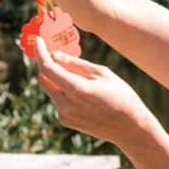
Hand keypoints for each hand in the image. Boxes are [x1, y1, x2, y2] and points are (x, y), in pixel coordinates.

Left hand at [34, 37, 154, 144]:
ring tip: (79, 75)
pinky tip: (83, 92)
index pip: (47, 68)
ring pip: (50, 89)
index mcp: (76, 89)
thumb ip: (76, 64)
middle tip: (55, 53)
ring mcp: (65, 115)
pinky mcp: (66, 121)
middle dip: (46, 64)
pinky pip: (57, 100)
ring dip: (57, 78)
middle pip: (43, 78)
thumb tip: (55, 55)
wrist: (130, 128)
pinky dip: (63, 90)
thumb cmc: (121, 96)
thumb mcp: (102, 73)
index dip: (40, 52)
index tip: (38, 40)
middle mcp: (66, 104)